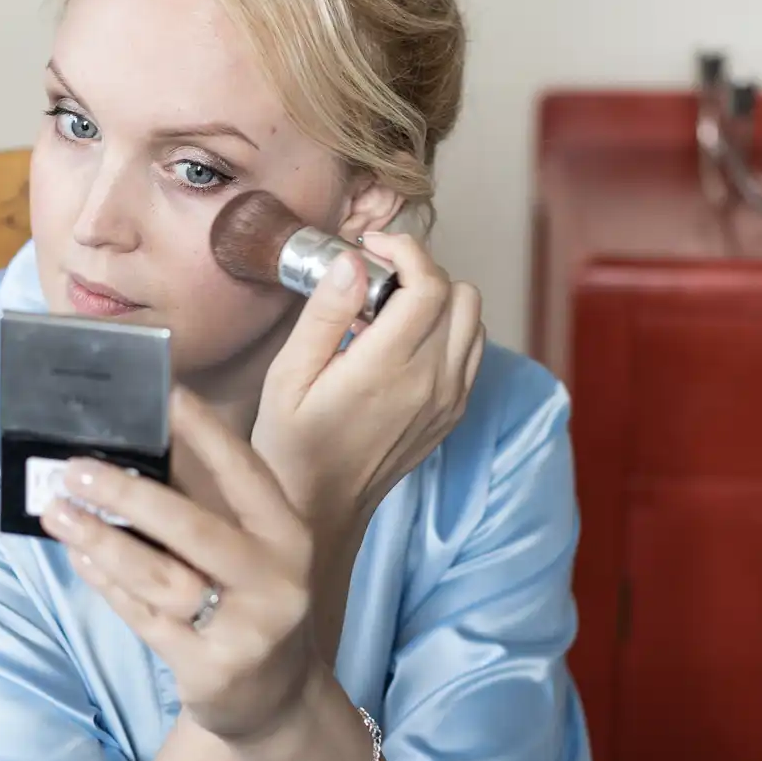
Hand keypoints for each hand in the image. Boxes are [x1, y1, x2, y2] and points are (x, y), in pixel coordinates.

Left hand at [41, 388, 321, 744]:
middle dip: (128, 495)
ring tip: (58, 512)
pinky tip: (79, 555)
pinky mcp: (209, 670)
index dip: (207, 433)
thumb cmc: (253, 604)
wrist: (278, 701)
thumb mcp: (253, 552)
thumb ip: (208, 506)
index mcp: (289, 538)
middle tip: (76, 469)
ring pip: (160, 577)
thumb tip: (136, 450)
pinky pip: (144, 617)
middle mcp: (276, 582)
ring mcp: (245, 631)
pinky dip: (106, 583)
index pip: (247, 475)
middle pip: (193, 529)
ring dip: (101, 541)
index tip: (166, 393)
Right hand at [250, 234, 484, 639]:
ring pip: (473, 320)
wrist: (319, 513)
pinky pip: (471, 352)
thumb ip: (324, 314)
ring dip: (438, 299)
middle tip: (375, 278)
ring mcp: (449, 401)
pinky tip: (403, 341)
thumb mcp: (288, 377)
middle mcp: (432, 383)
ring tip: (388, 309)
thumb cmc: (292, 447)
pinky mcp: (452, 414)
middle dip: (421, 271)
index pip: (429, 285)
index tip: (372, 246)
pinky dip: (447, 331)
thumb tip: (353, 261)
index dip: (405, 251)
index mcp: (389, 369)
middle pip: (460, 295)